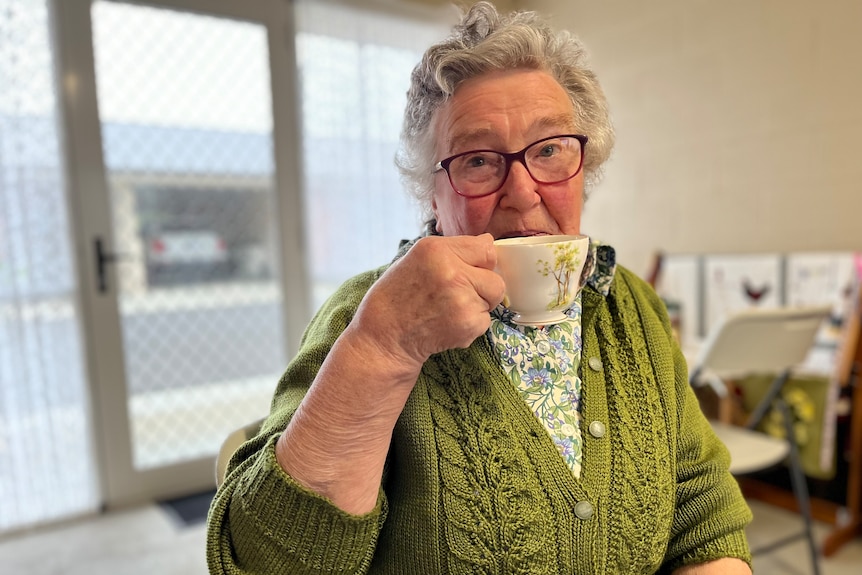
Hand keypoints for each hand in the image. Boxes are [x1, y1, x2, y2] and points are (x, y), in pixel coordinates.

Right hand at [347, 233, 504, 374]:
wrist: (383, 338)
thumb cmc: (397, 297)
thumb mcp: (417, 259)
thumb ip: (453, 250)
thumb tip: (488, 242)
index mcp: (436, 250)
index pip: (486, 248)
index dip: (480, 262)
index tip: (468, 271)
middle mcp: (452, 271)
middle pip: (495, 277)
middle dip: (482, 287)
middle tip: (457, 295)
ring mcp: (462, 299)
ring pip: (493, 299)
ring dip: (478, 306)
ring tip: (448, 309)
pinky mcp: (468, 323)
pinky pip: (485, 320)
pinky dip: (471, 325)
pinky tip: (447, 324)